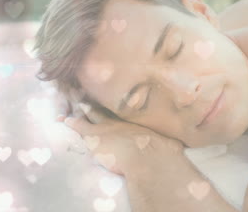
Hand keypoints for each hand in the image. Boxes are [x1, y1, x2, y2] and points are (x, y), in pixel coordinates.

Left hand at [63, 104, 184, 177]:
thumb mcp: (170, 144)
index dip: (117, 103)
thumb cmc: (163, 152)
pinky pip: (79, 127)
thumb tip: (184, 142)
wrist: (151, 159)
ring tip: (74, 97)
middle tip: (92, 87)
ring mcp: (109, 126)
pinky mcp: (95, 136)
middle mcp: (122, 120)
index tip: (113, 95)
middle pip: (108, 107)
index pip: (124, 111)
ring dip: (82, 105)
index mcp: (137, 122)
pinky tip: (63, 119)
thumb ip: (171, 143)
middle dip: (100, 97)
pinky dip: (71, 122)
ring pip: (92, 112)